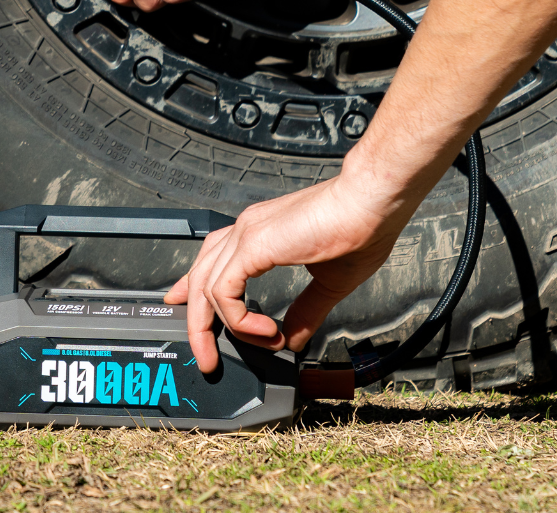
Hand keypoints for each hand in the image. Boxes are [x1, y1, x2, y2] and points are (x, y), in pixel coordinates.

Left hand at [163, 174, 413, 372]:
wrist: (373, 201)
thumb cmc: (361, 226)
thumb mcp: (330, 282)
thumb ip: (307, 311)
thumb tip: (295, 338)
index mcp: (261, 232)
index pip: (211, 259)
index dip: (192, 287)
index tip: (183, 306)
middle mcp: (247, 229)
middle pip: (199, 278)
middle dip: (197, 322)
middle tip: (206, 355)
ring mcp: (246, 234)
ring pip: (206, 288)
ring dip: (228, 328)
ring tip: (263, 342)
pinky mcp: (253, 245)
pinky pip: (225, 291)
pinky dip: (239, 319)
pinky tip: (265, 330)